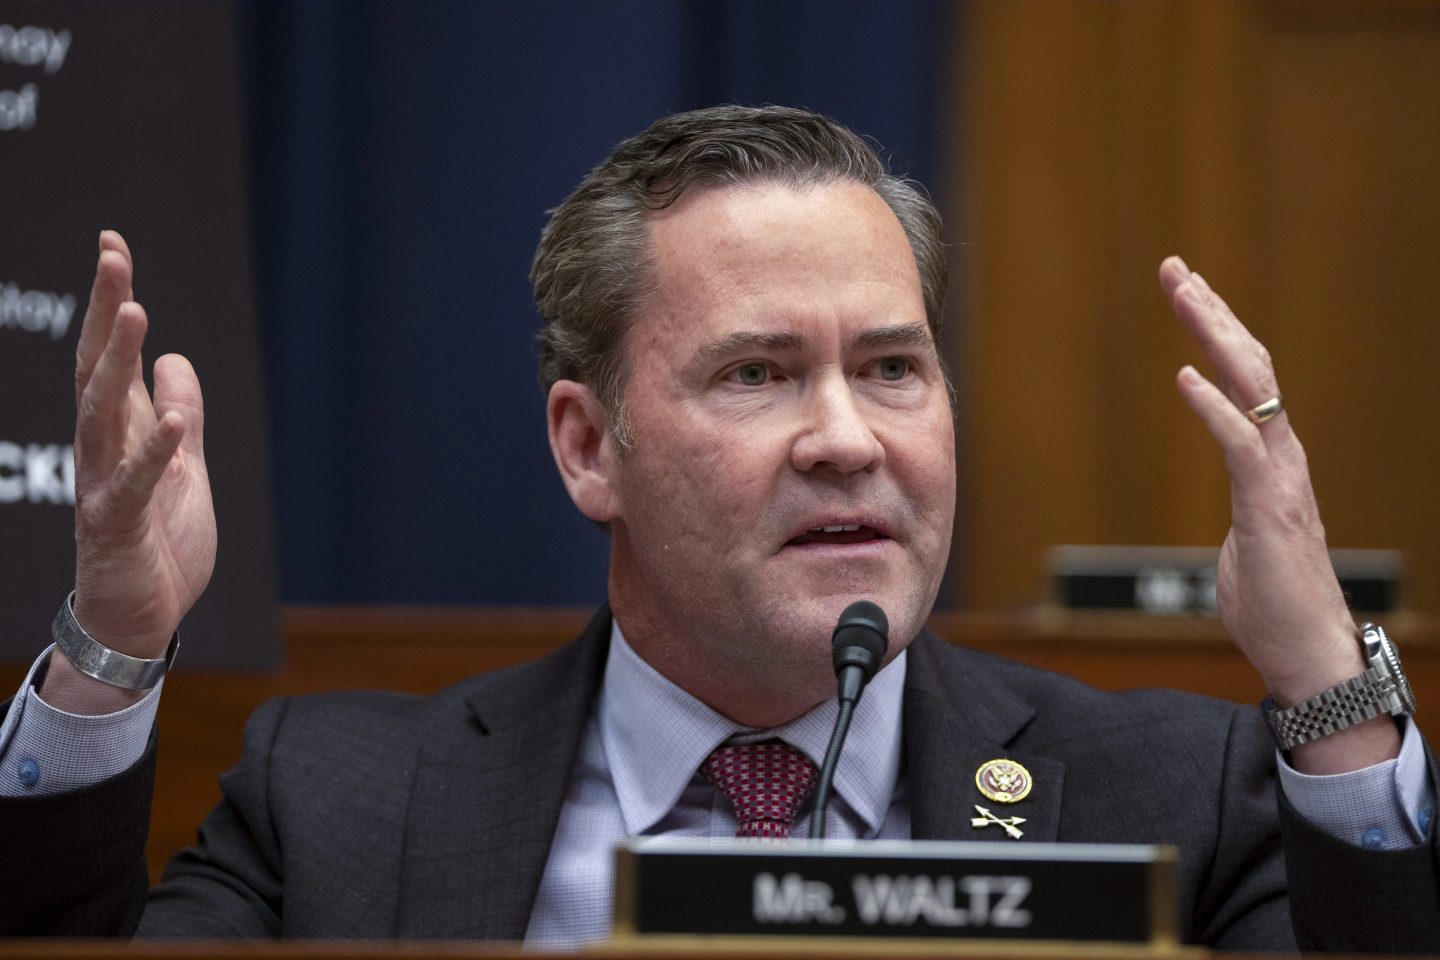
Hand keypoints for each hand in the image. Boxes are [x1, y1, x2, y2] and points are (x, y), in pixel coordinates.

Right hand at [40, 232, 216, 711]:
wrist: (139, 617)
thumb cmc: (157, 542)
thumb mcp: (184, 467)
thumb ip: (179, 414)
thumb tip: (175, 358)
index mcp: (122, 430)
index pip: (110, 353)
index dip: (110, 300)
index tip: (113, 244)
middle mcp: (102, 448)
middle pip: (96, 367)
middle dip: (103, 310)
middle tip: (112, 254)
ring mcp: (102, 483)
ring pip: (103, 413)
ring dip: (116, 362)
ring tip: (132, 312)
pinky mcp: (114, 524)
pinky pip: (132, 484)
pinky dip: (153, 454)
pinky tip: (172, 424)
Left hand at [1159, 257, 1398, 772]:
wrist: (1308, 653)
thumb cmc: (1274, 607)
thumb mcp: (1244, 548)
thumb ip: (1240, 520)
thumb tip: (1231, 527)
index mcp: (1272, 461)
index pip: (1246, 380)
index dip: (1218, 333)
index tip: (1189, 291)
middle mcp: (1282, 456)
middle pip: (1250, 365)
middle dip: (1212, 312)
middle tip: (1176, 269)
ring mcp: (1280, 477)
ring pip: (1254, 387)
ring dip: (1216, 336)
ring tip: (1183, 293)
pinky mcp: (1270, 506)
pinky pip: (1242, 445)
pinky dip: (1214, 409)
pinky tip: (1185, 377)